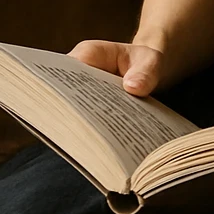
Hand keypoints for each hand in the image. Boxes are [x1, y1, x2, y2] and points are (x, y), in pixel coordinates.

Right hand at [68, 37, 203, 213]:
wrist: (153, 69)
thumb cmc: (148, 60)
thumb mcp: (152, 60)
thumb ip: (146, 71)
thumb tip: (133, 88)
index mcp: (85, 56)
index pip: (62, 75)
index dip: (60, 96)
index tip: (67, 118)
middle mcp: (76, 77)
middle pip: (64, 101)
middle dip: (72, 122)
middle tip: (83, 146)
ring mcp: (82, 97)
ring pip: (75, 117)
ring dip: (85, 134)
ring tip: (95, 157)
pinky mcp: (90, 113)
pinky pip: (89, 126)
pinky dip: (97, 139)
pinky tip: (105, 156)